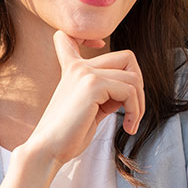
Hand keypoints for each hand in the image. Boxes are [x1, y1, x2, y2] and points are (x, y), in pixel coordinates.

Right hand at [24, 30, 144, 164]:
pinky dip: (136, 110)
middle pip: (127, 57)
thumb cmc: (69, 135)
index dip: (90, 38)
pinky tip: (128, 127)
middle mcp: (78, 66)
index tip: (98, 47)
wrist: (48, 150)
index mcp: (72, 70)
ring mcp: (85, 73)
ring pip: (134, 77)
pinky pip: (130, 91)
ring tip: (131, 123)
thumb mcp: (91, 108)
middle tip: (134, 109)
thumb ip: (107, 94)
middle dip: (139, 85)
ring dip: (140, 103)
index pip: (70, 37)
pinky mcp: (93, 84)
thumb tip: (130, 89)